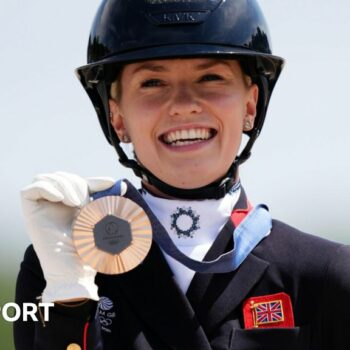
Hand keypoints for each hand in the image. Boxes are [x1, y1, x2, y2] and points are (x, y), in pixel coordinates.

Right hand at [21, 171, 114, 302]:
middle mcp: (54, 205)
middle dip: (76, 182)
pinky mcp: (31, 214)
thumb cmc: (88, 250)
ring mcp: (41, 209)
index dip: (91, 180)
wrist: (75, 271)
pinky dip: (47, 188)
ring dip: (63, 185)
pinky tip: (62, 199)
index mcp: (70, 206)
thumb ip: (106, 203)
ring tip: (76, 203)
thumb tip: (121, 185)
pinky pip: (29, 191)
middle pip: (60, 177)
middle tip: (85, 201)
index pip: (76, 181)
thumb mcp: (99, 220)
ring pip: (45, 179)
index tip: (109, 183)